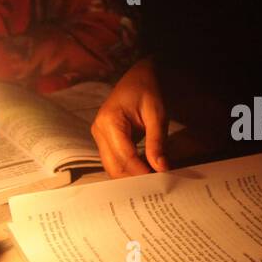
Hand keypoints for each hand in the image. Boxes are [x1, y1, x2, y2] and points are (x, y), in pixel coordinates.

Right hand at [91, 56, 169, 176]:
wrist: (139, 75)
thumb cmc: (148, 90)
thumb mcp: (157, 114)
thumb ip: (157, 142)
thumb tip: (161, 168)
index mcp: (109, 121)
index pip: (125, 156)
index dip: (142, 172)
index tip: (160, 182)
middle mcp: (99, 130)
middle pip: (114, 166)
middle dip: (135, 179)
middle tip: (158, 185)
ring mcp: (99, 135)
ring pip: (112, 167)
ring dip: (131, 176)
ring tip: (153, 180)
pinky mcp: (105, 139)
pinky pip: (114, 160)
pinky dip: (129, 168)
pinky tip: (145, 172)